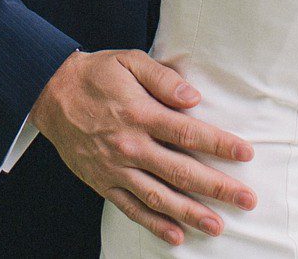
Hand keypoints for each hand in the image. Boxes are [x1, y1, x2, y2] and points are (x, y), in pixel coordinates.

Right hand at [31, 49, 255, 246]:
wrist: (50, 92)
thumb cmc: (97, 74)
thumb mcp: (129, 61)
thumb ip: (163, 78)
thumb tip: (194, 98)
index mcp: (140, 114)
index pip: (188, 134)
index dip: (220, 145)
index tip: (247, 154)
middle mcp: (130, 146)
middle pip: (181, 172)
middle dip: (217, 188)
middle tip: (247, 200)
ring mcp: (115, 168)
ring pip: (159, 197)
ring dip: (191, 214)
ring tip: (218, 226)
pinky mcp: (102, 182)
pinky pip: (131, 208)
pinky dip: (154, 225)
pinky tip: (177, 236)